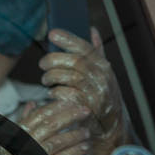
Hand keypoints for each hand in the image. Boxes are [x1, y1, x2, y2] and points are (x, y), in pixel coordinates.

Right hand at [18, 99, 91, 154]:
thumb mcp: (14, 137)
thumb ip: (24, 121)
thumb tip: (32, 103)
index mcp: (21, 132)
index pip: (40, 115)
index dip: (57, 107)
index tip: (72, 101)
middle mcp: (28, 142)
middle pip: (51, 125)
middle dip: (70, 116)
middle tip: (86, 111)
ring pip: (57, 142)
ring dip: (74, 135)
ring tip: (87, 132)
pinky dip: (74, 153)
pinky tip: (85, 148)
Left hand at [39, 27, 122, 142]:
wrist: (112, 125)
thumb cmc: (103, 94)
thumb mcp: (103, 72)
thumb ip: (97, 52)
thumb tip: (92, 29)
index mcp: (103, 66)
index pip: (85, 47)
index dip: (68, 39)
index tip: (52, 34)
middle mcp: (102, 78)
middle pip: (74, 62)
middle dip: (54, 60)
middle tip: (43, 63)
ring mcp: (96, 94)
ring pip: (69, 78)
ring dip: (52, 77)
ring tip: (46, 80)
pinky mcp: (88, 109)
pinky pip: (67, 96)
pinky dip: (56, 93)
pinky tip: (52, 93)